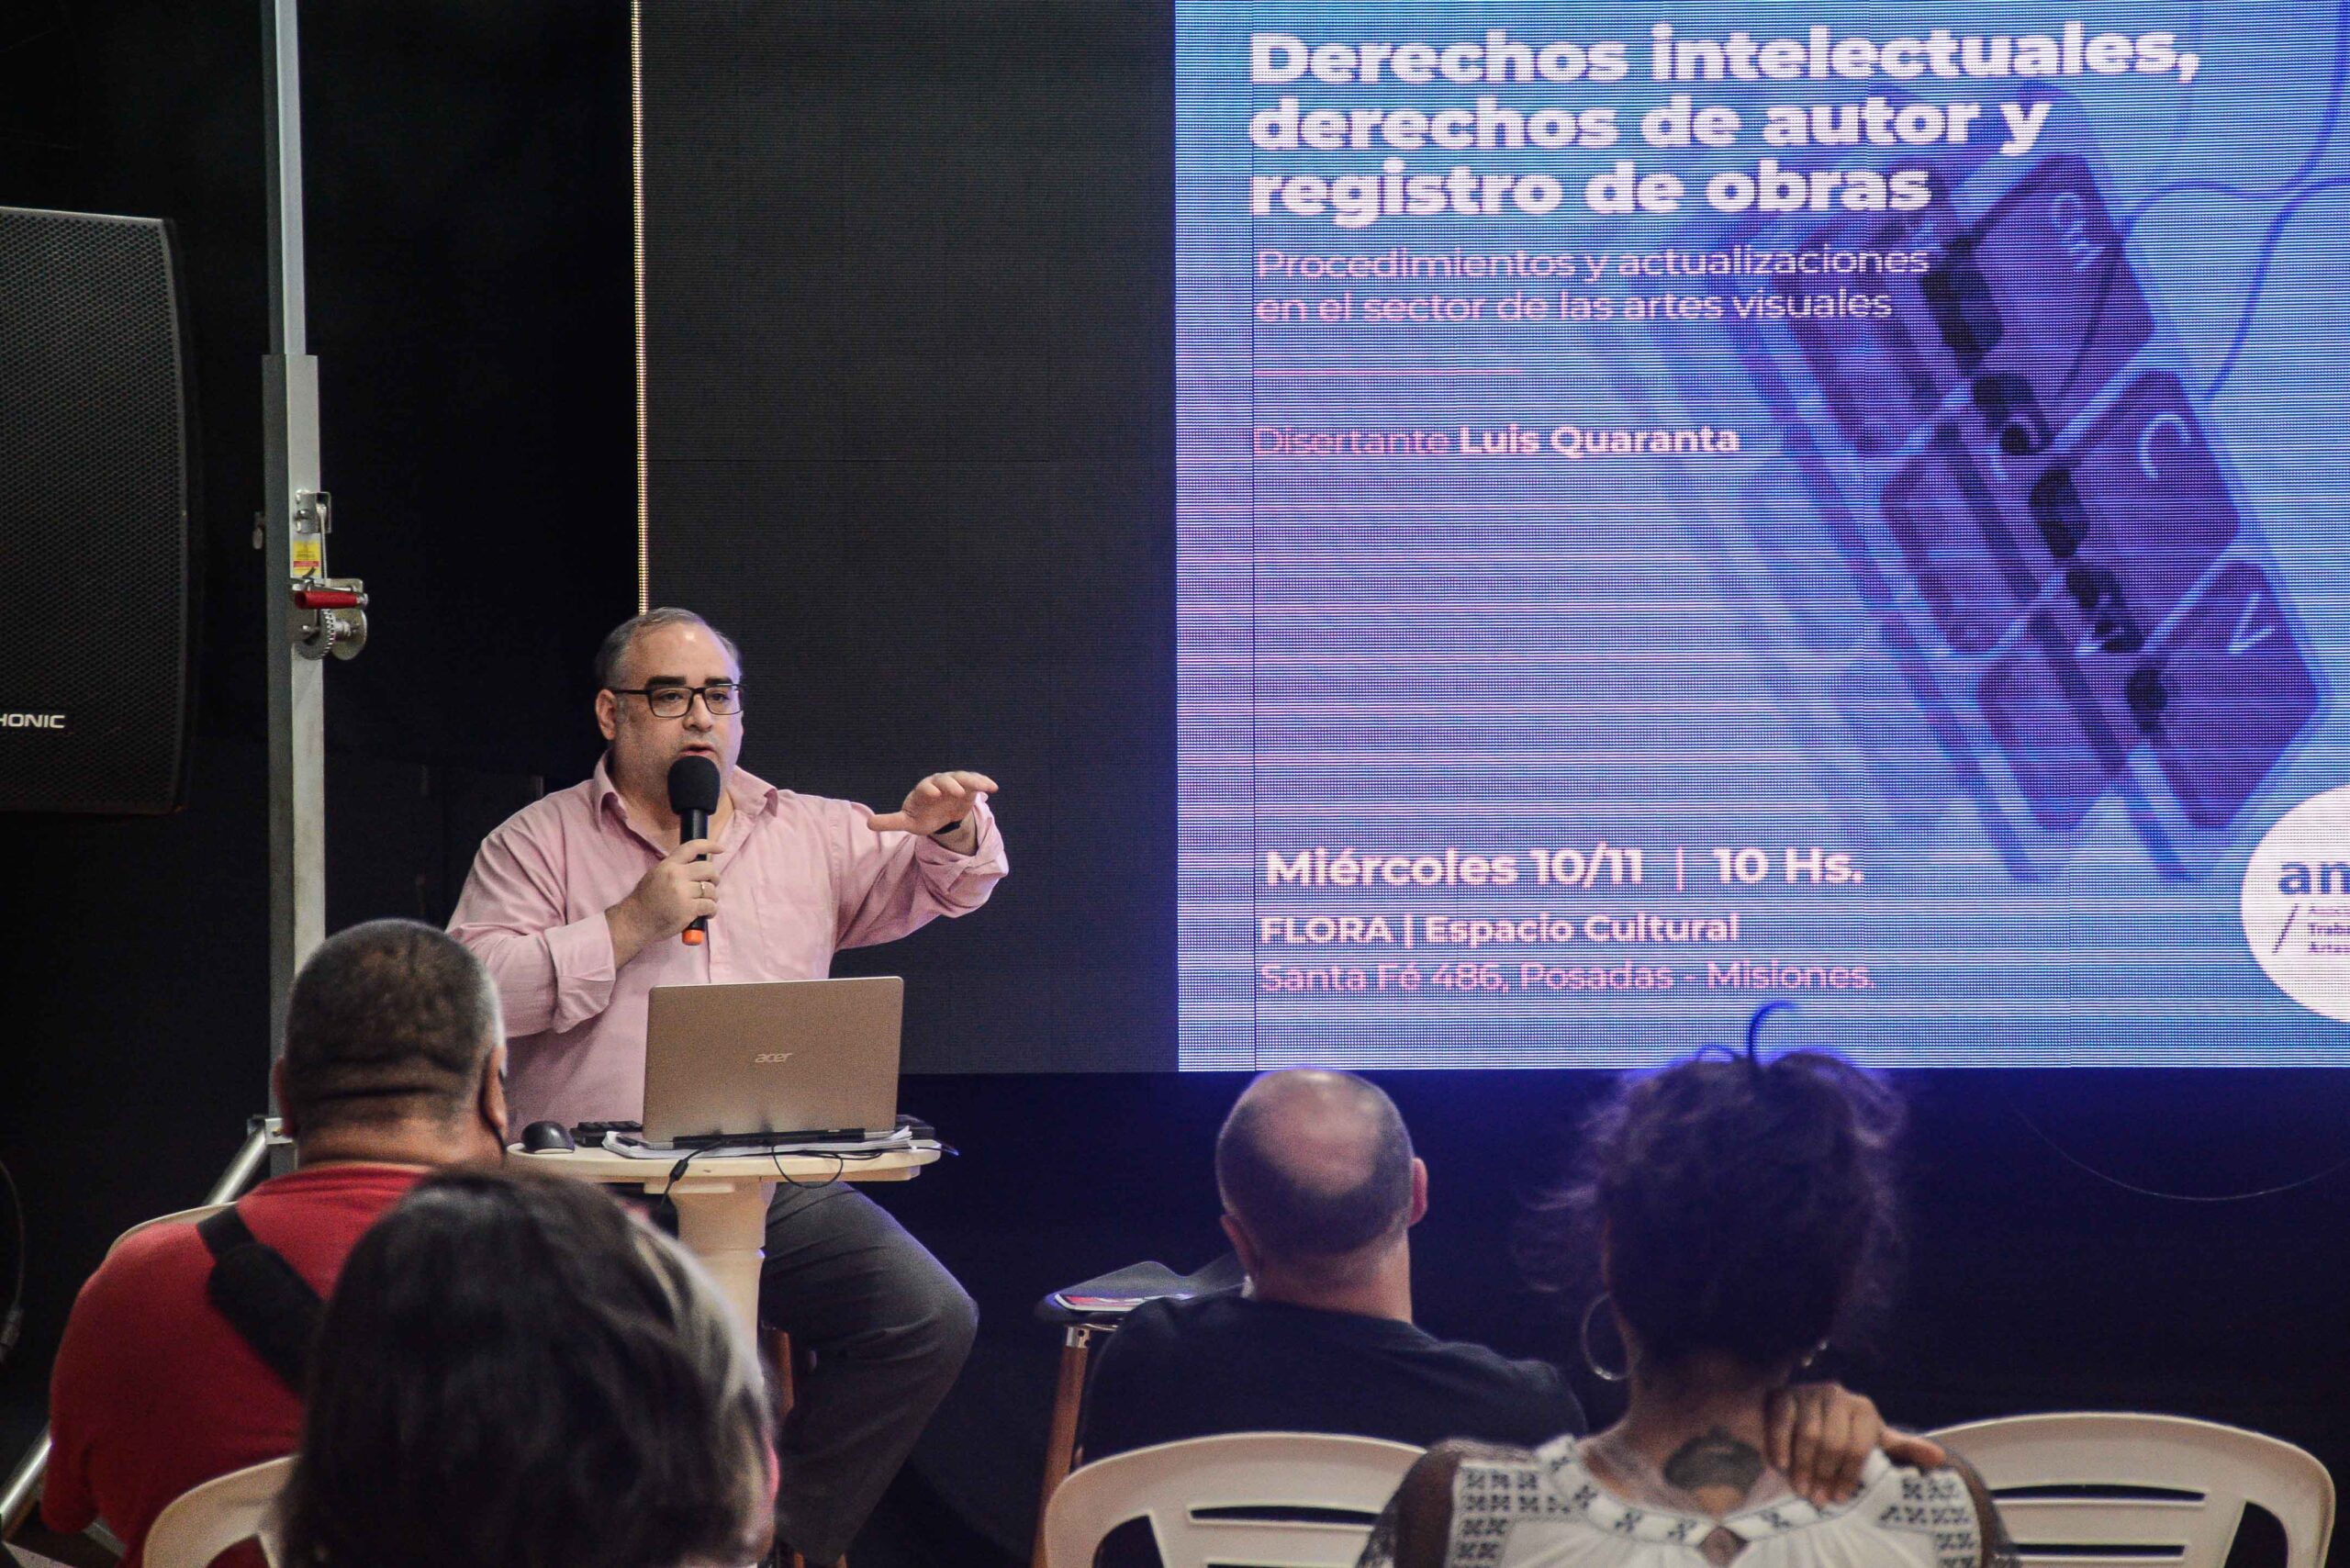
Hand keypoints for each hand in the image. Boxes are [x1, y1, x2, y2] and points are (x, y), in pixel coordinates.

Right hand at [606, 838, 720, 964]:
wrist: (635, 921)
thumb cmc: (645, 900)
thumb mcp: (656, 875)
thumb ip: (675, 869)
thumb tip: (697, 866)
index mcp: (668, 865)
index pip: (692, 848)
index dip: (710, 845)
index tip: (721, 849)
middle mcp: (676, 875)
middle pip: (709, 869)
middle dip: (714, 878)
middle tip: (711, 886)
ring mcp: (683, 892)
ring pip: (711, 889)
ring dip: (713, 897)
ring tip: (705, 903)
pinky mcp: (688, 909)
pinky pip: (710, 906)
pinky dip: (711, 910)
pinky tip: (706, 914)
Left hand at [865, 771, 998, 839]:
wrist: (940, 815)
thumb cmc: (922, 816)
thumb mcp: (908, 822)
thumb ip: (891, 821)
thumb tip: (868, 824)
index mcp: (923, 791)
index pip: (925, 787)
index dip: (929, 789)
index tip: (934, 793)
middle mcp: (939, 783)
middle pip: (945, 780)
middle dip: (951, 784)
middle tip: (958, 792)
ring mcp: (955, 783)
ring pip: (963, 778)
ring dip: (971, 781)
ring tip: (982, 787)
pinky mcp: (968, 787)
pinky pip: (976, 782)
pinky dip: (984, 782)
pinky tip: (993, 788)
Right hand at [1763, 1382, 1940, 1504]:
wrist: (1797, 1418)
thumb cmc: (1840, 1436)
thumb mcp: (1872, 1442)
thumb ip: (1902, 1449)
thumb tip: (1940, 1458)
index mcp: (1864, 1409)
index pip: (1859, 1447)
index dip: (1848, 1476)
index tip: (1840, 1498)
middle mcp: (1837, 1395)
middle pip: (1832, 1443)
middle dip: (1824, 1475)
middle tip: (1817, 1499)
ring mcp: (1808, 1392)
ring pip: (1807, 1435)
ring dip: (1802, 1467)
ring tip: (1800, 1489)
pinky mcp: (1782, 1395)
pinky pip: (1782, 1424)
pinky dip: (1780, 1447)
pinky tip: (1780, 1466)